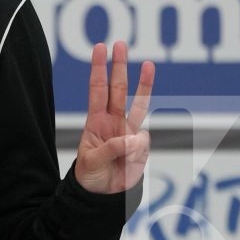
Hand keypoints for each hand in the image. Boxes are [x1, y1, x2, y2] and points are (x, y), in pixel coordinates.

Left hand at [75, 41, 154, 194]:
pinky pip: (144, 142)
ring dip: (144, 84)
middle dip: (120, 66)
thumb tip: (136, 138)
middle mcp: (113, 121)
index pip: (97, 89)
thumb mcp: (93, 162)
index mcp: (96, 122)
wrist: (102, 196)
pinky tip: (128, 160)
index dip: (99, 69)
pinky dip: (138, 149)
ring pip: (139, 103)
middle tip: (120, 43)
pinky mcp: (141, 147)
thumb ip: (113, 149)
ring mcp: (129, 132)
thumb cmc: (91, 176)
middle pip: (118, 88)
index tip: (100, 48)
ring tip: (149, 64)